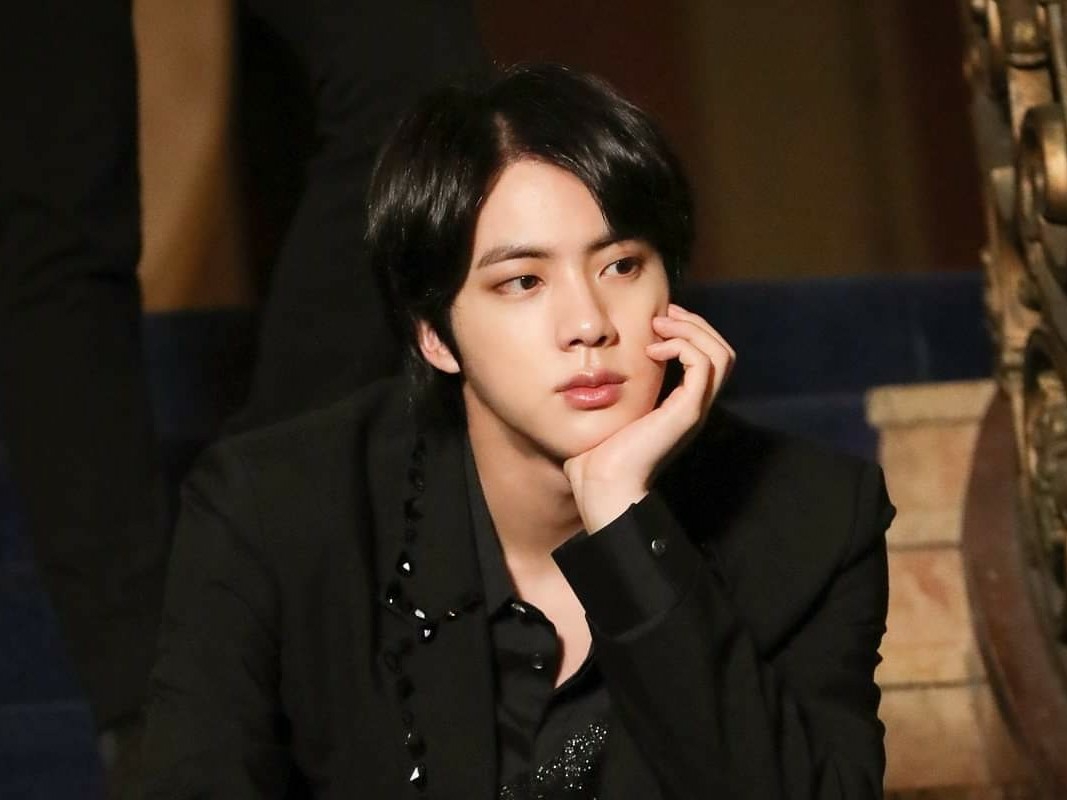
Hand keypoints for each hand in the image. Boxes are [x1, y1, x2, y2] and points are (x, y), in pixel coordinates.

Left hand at [563, 303, 734, 531]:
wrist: (602, 484)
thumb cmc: (599, 452)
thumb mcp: (615, 408)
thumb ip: (622, 385)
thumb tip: (608, 360)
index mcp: (683, 405)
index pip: (709, 357)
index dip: (691, 331)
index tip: (660, 318)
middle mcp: (695, 405)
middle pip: (722, 351)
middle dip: (695, 324)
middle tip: (664, 314)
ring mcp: (694, 409)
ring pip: (721, 354)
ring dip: (692, 330)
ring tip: (660, 325)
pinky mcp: (687, 412)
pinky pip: (703, 365)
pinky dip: (683, 346)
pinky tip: (653, 348)